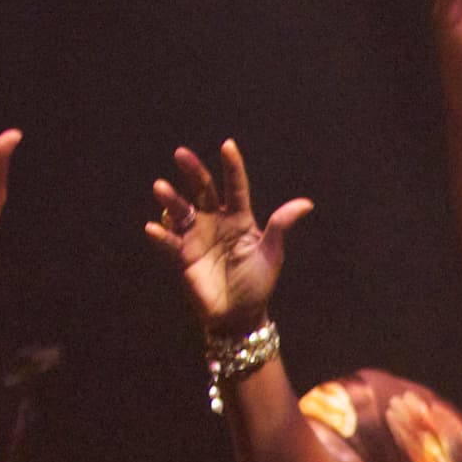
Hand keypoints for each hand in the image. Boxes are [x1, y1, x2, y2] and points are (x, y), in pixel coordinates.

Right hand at [146, 139, 310, 335]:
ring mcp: (196, 237)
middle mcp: (215, 221)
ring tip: (161, 188)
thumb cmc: (257, 284)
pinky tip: (154, 228)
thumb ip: (280, 226)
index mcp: (239, 217)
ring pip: (181, 210)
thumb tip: (306, 203)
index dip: (232, 167)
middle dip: (192, 171)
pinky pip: (169, 242)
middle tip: (181, 154)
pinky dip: (161, 235)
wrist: (239, 315)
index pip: (235, 186)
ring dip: (171, 199)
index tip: (227, 146)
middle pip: (202, 190)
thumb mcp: (271, 254)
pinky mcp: (182, 256)